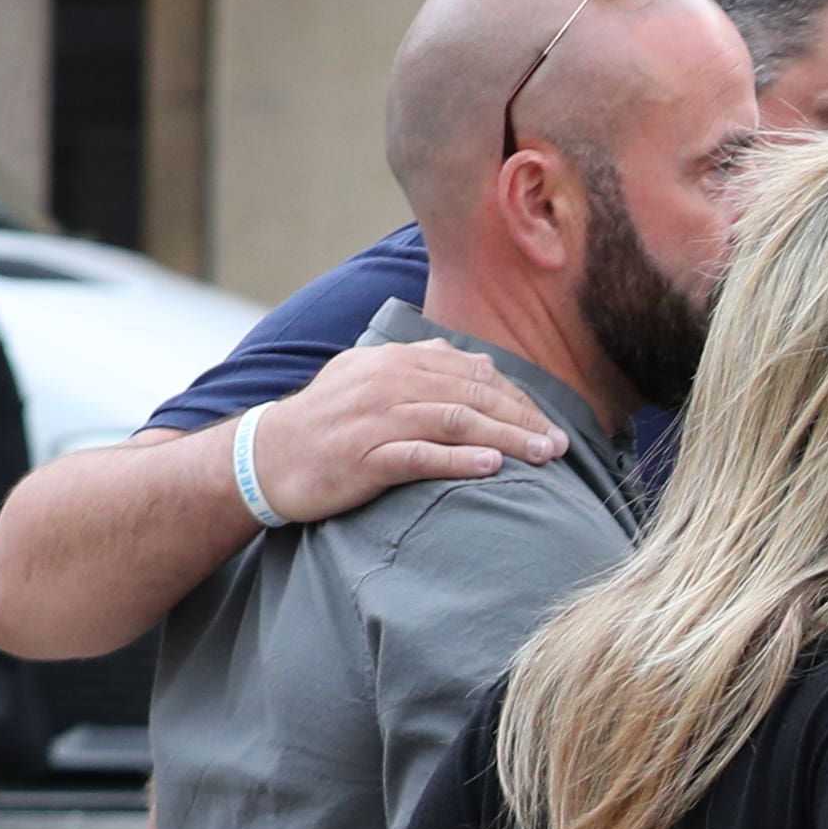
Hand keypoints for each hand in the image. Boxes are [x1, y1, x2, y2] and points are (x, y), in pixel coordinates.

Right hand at [247, 341, 565, 524]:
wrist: (265, 457)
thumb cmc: (328, 421)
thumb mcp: (369, 377)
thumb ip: (422, 365)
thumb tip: (480, 362)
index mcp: (394, 361)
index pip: (472, 374)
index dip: (518, 398)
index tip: (549, 422)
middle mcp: (387, 383)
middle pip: (473, 396)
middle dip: (525, 419)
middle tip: (562, 444)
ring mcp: (374, 419)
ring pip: (455, 422)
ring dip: (508, 438)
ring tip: (545, 456)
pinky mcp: (362, 457)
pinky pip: (419, 456)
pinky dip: (459, 459)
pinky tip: (493, 466)